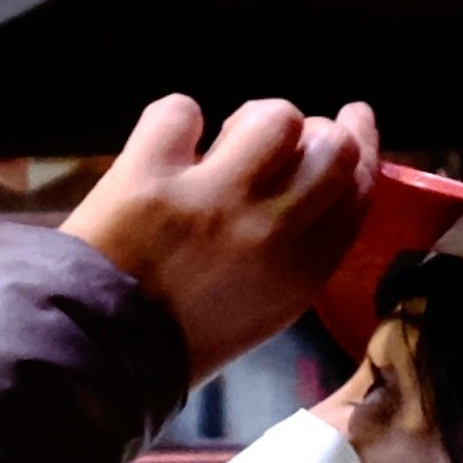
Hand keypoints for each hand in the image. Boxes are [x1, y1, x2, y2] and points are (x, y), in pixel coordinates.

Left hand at [64, 96, 382, 378]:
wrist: (100, 352)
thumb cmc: (184, 340)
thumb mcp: (266, 310)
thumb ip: (299, 252)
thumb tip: (310, 185)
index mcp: (302, 271)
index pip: (357, 191)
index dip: (362, 147)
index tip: (353, 122)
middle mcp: (270, 229)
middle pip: (330, 148)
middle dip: (318, 128)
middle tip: (290, 132)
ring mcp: (212, 197)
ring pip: (273, 117)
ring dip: (255, 119)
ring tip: (226, 139)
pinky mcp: (151, 174)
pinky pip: (182, 110)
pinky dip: (178, 119)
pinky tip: (169, 144)